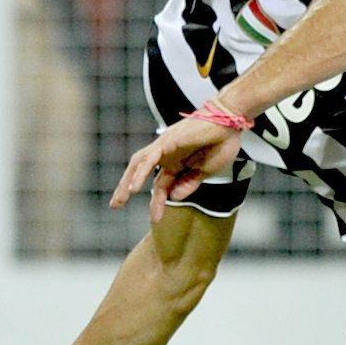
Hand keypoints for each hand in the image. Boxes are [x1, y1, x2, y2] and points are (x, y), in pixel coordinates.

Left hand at [111, 117, 241, 223]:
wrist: (230, 125)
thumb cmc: (221, 144)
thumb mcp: (205, 172)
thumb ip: (189, 184)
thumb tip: (173, 198)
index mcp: (176, 163)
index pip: (160, 185)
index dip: (157, 203)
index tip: (155, 220)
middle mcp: (166, 155)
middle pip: (140, 173)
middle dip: (125, 189)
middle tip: (115, 205)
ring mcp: (165, 147)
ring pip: (139, 164)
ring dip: (127, 181)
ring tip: (121, 198)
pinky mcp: (168, 141)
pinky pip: (150, 158)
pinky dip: (141, 173)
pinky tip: (134, 187)